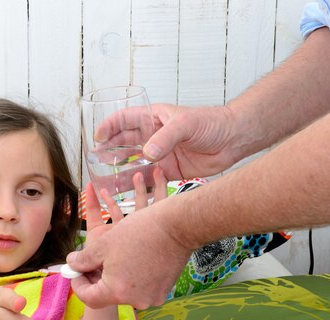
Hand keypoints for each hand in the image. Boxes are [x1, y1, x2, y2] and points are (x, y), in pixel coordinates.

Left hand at [70, 168, 177, 309]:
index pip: (89, 299)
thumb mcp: (103, 244)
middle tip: (90, 261)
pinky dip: (130, 275)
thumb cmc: (138, 232)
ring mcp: (153, 297)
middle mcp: (136, 301)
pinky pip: (140, 286)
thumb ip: (83, 259)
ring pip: (124, 290)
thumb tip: (72, 264)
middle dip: (95, 278)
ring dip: (113, 276)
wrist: (177, 225)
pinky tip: (130, 257)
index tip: (75, 271)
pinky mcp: (164, 289)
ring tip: (110, 256)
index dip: (77, 284)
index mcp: (118, 292)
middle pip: (107, 295)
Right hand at [96, 104, 240, 179]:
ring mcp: (160, 154)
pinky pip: (147, 179)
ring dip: (118, 170)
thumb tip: (147, 153)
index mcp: (153, 118)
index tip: (97, 138)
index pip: (123, 119)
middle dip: (108, 151)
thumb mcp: (185, 124)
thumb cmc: (211, 123)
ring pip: (132, 163)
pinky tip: (125, 191)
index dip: (108, 127)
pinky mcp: (168, 171)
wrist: (234, 140)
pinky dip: (136, 185)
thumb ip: (165, 138)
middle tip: (96, 161)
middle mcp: (153, 136)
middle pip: (123, 143)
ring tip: (104, 178)